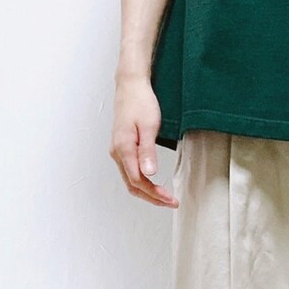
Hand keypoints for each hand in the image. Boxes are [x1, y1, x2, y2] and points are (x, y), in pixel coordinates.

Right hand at [109, 73, 178, 207]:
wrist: (130, 86)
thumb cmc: (140, 102)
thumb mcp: (149, 126)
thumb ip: (148, 151)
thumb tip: (149, 174)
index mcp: (123, 148)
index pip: (138, 180)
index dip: (155, 193)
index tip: (170, 199)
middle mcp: (117, 152)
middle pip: (133, 185)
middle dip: (152, 197)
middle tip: (170, 202)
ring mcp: (118, 151)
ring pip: (130, 180)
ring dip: (147, 192)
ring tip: (164, 197)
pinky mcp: (121, 148)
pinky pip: (129, 172)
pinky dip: (141, 182)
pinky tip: (152, 184)